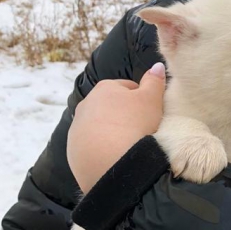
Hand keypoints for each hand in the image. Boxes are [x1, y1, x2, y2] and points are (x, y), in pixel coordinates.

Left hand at [67, 63, 165, 193]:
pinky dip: (102, 149)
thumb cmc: (136, 125)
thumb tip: (157, 65)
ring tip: (127, 145)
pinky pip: (91, 146)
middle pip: (110, 107)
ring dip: (111, 132)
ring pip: (98, 127)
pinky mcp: (73, 150)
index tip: (150, 113)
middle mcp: (85, 105)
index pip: (127, 88)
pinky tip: (114, 157)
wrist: (113, 164)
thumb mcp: (152, 100)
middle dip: (123, 115)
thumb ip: (154, 81)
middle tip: (140, 129)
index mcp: (104, 89)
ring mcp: (77, 128)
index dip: (141, 100)